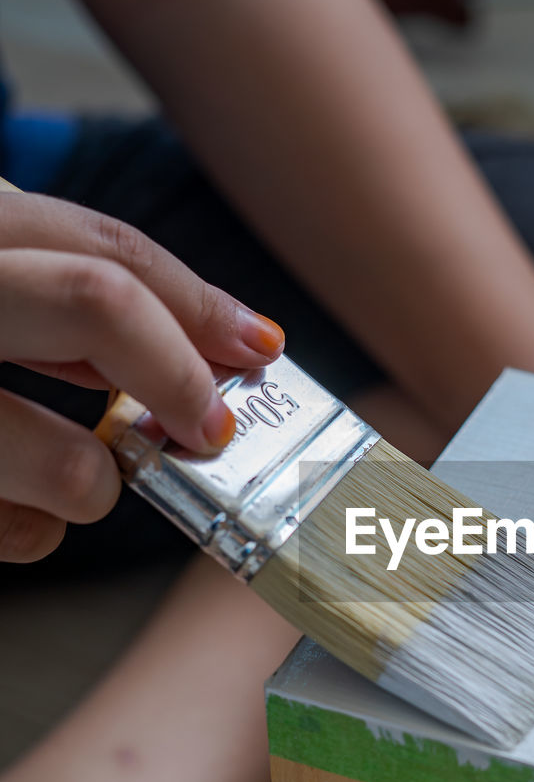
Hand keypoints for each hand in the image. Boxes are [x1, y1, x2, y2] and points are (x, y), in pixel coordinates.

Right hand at [0, 191, 283, 561]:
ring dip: (96, 480)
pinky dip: (35, 530)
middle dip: (182, 375)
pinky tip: (14, 504)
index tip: (261, 346)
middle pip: (99, 302)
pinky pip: (20, 531)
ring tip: (75, 478)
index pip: (101, 250)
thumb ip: (72, 311)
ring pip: (74, 459)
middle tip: (216, 430)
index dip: (196, 305)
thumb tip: (214, 346)